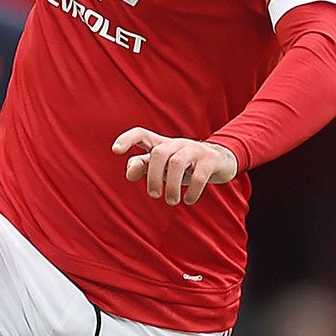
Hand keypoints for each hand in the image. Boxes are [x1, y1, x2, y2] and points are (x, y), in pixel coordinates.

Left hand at [113, 129, 237, 205]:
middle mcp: (177, 144)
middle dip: (153, 176)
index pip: (141, 134)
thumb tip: (129, 173)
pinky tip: (188, 200)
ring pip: (177, 163)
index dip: (127, 139)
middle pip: (159, 154)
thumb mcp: (162, 166)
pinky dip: (192, 191)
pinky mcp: (210, 161)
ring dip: (171, 185)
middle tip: (154, 195)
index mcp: (162, 144)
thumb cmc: (184, 165)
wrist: (220, 161)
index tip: (115, 150)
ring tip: (171, 201)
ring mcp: (195, 150)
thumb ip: (143, 167)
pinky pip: (199, 175)